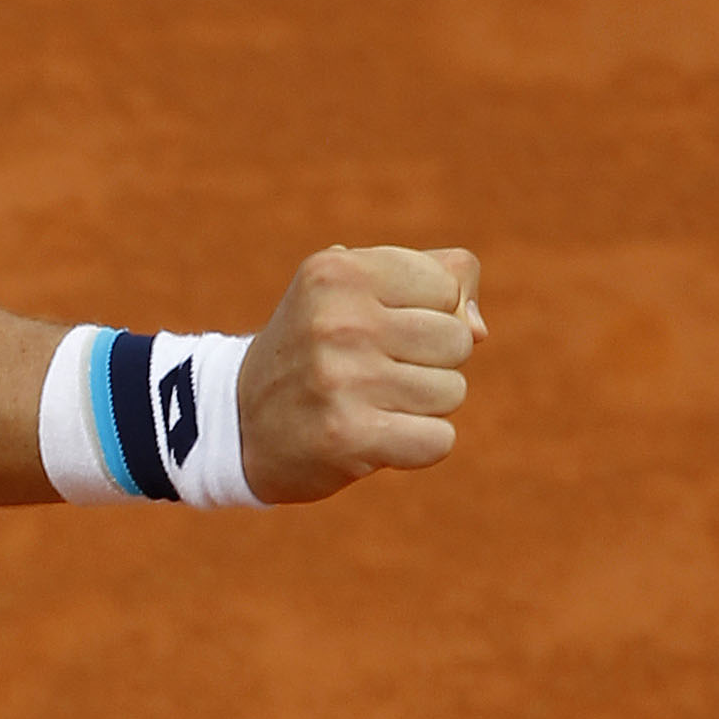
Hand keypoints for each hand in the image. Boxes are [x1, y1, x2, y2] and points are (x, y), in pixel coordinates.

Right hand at [237, 244, 485, 503]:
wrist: (239, 423)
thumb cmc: (319, 348)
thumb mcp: (360, 290)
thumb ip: (440, 279)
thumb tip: (478, 330)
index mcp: (338, 271)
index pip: (447, 286)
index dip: (426, 313)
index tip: (376, 330)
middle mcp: (336, 320)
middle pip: (457, 340)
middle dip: (431, 363)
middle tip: (374, 373)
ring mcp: (340, 379)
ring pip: (453, 391)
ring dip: (423, 407)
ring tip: (370, 404)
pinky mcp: (347, 436)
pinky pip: (439, 440)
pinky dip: (418, 447)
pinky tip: (376, 439)